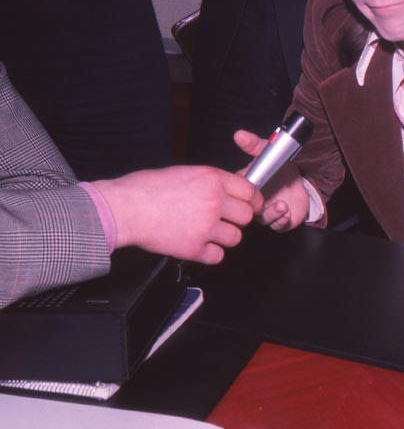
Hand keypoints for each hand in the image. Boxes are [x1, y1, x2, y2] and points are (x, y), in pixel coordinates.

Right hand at [93, 167, 263, 264]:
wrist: (125, 208)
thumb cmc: (147, 188)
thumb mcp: (186, 172)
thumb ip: (211, 182)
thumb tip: (230, 189)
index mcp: (212, 179)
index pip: (250, 191)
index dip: (252, 199)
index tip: (250, 205)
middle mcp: (213, 202)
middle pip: (247, 216)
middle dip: (238, 219)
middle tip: (225, 219)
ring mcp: (205, 227)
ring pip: (236, 237)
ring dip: (225, 236)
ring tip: (208, 231)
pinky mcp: (194, 248)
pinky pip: (217, 255)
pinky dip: (209, 253)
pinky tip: (197, 243)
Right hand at [234, 130, 310, 231]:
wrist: (301, 183)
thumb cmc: (280, 169)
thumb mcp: (269, 153)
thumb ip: (254, 145)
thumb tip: (239, 135)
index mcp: (247, 187)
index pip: (236, 191)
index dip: (240, 190)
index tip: (249, 184)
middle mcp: (253, 203)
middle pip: (247, 209)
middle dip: (255, 206)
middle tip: (263, 198)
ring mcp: (265, 214)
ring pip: (262, 219)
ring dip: (272, 213)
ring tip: (282, 205)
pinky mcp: (279, 222)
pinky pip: (277, 225)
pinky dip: (281, 220)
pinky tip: (287, 211)